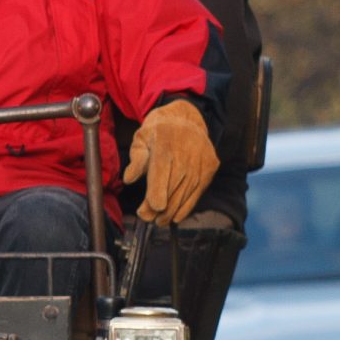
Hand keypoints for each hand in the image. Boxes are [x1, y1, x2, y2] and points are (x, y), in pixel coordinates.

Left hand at [121, 99, 220, 223]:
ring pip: (186, 192)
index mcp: (166, 141)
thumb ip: (136, 159)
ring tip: (159, 221)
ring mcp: (201, 159)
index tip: (150, 209)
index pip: (162, 170)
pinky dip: (186, 207)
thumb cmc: (158, 131)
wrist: (187, 118)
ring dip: (172, 211)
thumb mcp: (141, 138)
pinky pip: (198, 192)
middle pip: (173, 185)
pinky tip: (175, 217)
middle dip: (160, 207)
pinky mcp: (210, 166)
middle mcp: (187, 150)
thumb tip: (129, 178)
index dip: (157, 192)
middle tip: (147, 218)